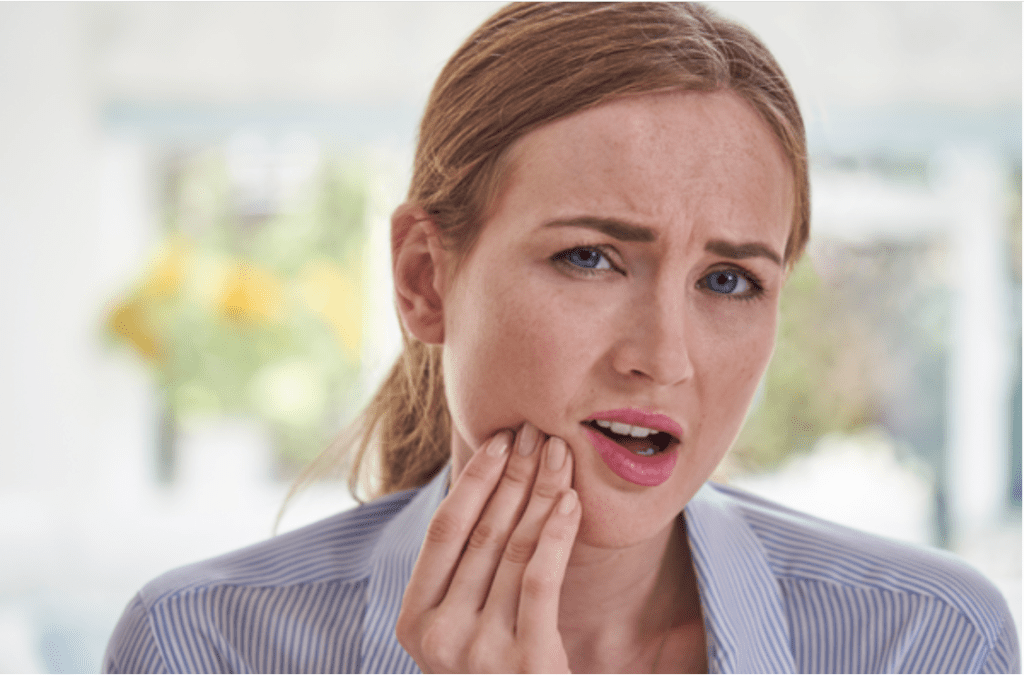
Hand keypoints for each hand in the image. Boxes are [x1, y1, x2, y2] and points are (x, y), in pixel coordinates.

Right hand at [396, 423, 580, 672]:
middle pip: (481, 534)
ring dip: (540, 493)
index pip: (444, 531)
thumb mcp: (462, 634)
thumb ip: (463, 580)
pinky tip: (570, 501)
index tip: (499, 441)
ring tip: (559, 455)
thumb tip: (485, 492)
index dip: (473, 481)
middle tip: (537, 433)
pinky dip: (555, 534)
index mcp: (412, 624)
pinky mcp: (526, 665)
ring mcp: (479, 654)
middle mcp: (437, 638)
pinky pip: (539, 581)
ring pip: (513, 550)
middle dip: (513, 476)